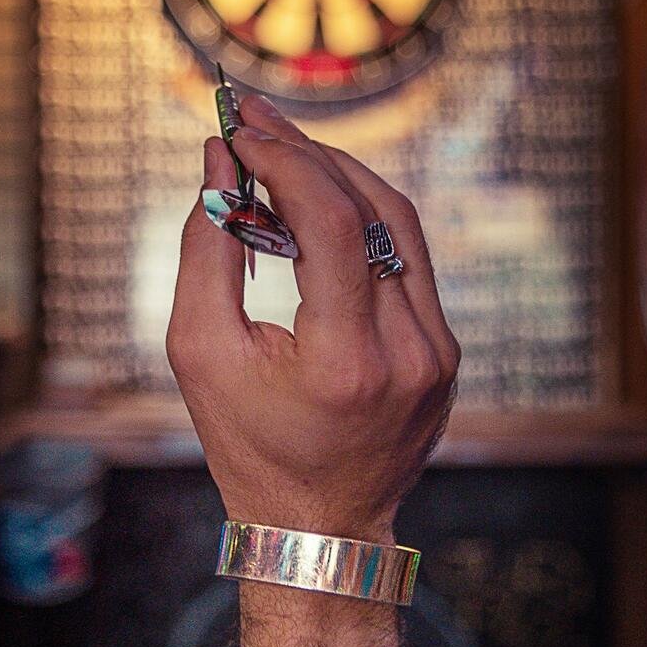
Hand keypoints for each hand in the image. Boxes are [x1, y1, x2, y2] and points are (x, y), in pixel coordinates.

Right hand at [167, 92, 459, 542]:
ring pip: (398, 222)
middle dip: (307, 153)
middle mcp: (409, 352)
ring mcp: (438, 351)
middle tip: (253, 118)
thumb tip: (220, 161)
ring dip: (338, 174)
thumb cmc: (248, 444)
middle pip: (372, 209)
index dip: (288, 163)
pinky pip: (407, 257)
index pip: (336, 225)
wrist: (322, 527)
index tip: (241, 131)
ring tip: (280, 147)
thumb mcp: (200, 353)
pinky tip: (313, 199)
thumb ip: (207, 249)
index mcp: (349, 363)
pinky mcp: (445, 349)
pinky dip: (360, 217)